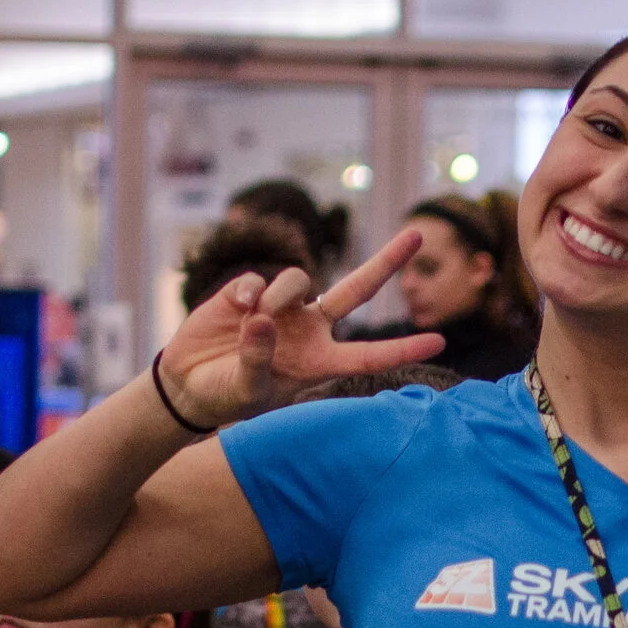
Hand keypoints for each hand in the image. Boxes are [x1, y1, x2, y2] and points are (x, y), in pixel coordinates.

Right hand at [157, 230, 447, 427]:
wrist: (188, 385)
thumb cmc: (226, 395)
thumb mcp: (246, 390)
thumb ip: (257, 358)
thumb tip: (262, 315)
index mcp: (318, 360)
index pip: (369, 354)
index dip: (403, 348)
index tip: (439, 341)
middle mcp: (308, 328)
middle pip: (356, 289)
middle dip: (387, 261)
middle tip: (418, 233)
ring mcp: (281, 307)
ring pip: (298, 279)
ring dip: (280, 297)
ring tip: (252, 322)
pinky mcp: (249, 292)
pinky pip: (259, 280)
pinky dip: (248, 294)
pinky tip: (235, 311)